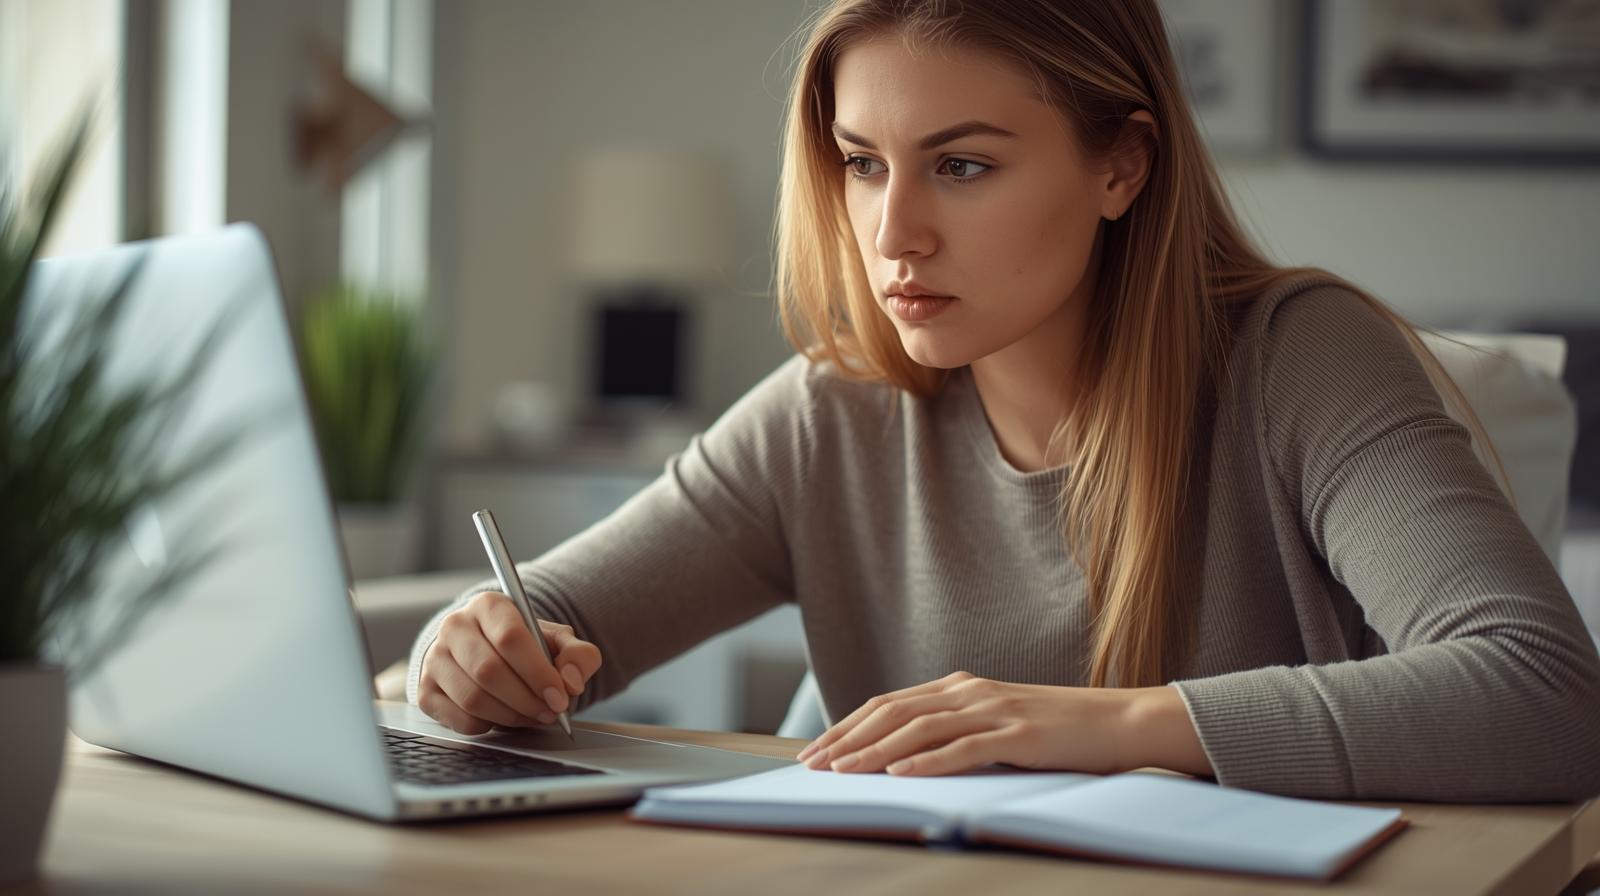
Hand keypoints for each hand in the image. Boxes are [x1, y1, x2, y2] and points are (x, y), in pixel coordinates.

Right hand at [417, 591, 602, 734]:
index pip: (510, 637)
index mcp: (488, 605)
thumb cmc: (523, 645)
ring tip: (532, 715)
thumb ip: (577, 656)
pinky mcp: (426, 690)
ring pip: (473, 698)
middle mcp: (455, 626)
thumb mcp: (557, 641)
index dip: (538, 672)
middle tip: (550, 712)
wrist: (485, 650)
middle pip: (489, 671)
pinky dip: (488, 725)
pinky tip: (503, 716)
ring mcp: (435, 658)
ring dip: (510, 715)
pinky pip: (460, 719)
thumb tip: (572, 682)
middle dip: (527, 699)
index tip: (560, 696)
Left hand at [794, 671, 1138, 776]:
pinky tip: (900, 775)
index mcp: (960, 687)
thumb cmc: (1058, 731)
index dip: (847, 726)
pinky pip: (964, 748)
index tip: (815, 751)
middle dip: (846, 738)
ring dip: (875, 751)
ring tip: (842, 772)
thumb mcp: (998, 723)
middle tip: (811, 765)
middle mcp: (969, 691)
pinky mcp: (1018, 734)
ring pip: (918, 728)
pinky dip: (927, 761)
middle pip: (892, 712)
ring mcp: (993, 710)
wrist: (1120, 720)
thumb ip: (957, 731)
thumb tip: (907, 756)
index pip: (888, 704)